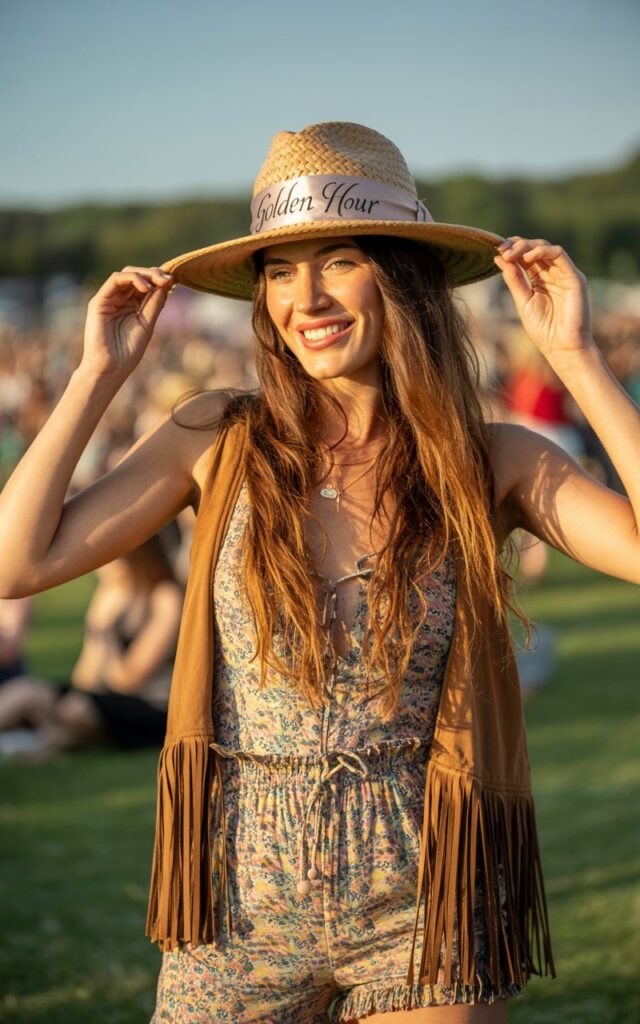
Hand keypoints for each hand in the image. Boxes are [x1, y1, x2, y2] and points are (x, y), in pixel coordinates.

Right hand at [81, 266, 173, 381]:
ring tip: (160, 282)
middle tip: (169, 278)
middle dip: (154, 274)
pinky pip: (115, 280)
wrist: (111, 368)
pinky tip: (146, 287)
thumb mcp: (147, 324)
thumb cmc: (128, 351)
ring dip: (145, 274)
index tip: (174, 280)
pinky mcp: (99, 301)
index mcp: (131, 305)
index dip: (159, 279)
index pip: (146, 284)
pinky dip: (132, 278)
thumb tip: (167, 283)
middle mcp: (119, 299)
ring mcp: (109, 299)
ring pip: (126, 274)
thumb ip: (155, 304)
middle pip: (137, 275)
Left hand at [494, 237, 593, 361]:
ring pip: (547, 248)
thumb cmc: (544, 329)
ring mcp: (565, 274)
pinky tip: (528, 257)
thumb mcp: (523, 301)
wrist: (562, 347)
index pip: (526, 256)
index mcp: (540, 279)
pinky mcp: (574, 277)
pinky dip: (543, 252)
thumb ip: (514, 279)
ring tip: (512, 253)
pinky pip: (559, 255)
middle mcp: (553, 274)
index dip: (512, 249)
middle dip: (517, 245)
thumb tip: (499, 258)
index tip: (497, 250)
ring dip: (527, 247)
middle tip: (503, 250)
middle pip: (535, 249)